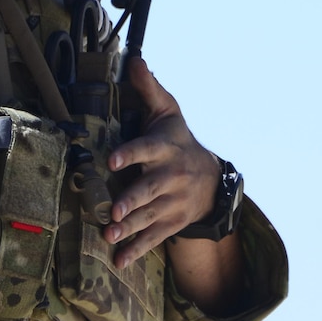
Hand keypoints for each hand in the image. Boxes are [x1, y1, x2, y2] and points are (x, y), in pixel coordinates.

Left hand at [105, 58, 219, 269]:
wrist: (210, 179)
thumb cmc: (178, 140)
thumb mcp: (168, 112)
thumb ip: (149, 89)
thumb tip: (133, 59)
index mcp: (165, 148)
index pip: (147, 149)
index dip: (130, 154)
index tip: (112, 160)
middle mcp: (170, 177)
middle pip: (150, 189)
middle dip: (133, 200)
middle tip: (115, 210)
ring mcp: (172, 203)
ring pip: (150, 217)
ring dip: (131, 228)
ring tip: (111, 237)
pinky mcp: (171, 223)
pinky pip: (154, 238)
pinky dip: (137, 251)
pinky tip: (119, 261)